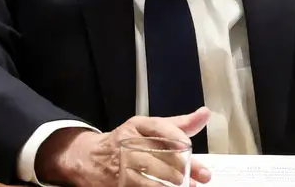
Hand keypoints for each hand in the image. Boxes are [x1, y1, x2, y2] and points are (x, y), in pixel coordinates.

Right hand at [37, 108, 211, 186]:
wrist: (90, 158)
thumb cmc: (128, 141)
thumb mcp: (150, 128)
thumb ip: (179, 125)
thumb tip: (205, 114)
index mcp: (137, 125)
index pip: (156, 126)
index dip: (172, 134)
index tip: (187, 144)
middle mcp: (127, 142)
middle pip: (156, 154)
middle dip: (181, 166)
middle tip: (201, 175)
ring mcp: (121, 164)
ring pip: (148, 174)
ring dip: (170, 182)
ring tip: (186, 185)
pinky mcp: (117, 183)